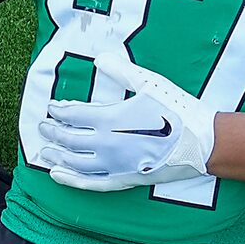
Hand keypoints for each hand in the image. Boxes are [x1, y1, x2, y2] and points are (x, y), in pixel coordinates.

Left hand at [29, 52, 217, 190]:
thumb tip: (100, 59)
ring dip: (56, 157)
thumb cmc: (177, 110)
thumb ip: (121, 71)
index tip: (52, 107)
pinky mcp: (124, 179)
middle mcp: (106, 144)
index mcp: (110, 118)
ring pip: (75, 164)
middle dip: (53, 132)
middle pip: (69, 140)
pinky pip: (91, 183)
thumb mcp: (150, 83)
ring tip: (44, 152)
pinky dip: (72, 181)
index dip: (59, 111)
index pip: (74, 115)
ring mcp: (114, 165)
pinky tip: (58, 176)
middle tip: (42, 127)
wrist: (201, 142)